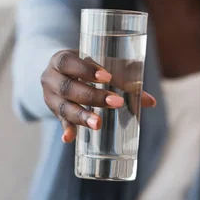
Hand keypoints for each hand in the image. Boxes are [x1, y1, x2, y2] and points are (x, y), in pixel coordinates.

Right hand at [41, 50, 156, 142]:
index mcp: (61, 60)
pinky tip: (69, 138)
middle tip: (116, 102)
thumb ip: (122, 79)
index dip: (86, 70)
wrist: (59, 73)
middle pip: (68, 87)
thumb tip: (149, 101)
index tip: (107, 77)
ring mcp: (50, 97)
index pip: (69, 62)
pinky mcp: (54, 113)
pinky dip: (66, 129)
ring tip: (97, 123)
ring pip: (63, 107)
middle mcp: (50, 78)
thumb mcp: (97, 67)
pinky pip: (60, 122)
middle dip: (92, 96)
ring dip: (81, 115)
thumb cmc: (85, 68)